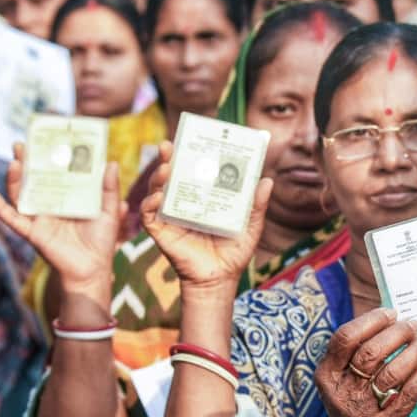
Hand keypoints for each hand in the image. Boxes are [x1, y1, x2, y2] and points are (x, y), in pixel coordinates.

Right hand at [0, 143, 125, 290]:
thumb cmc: (101, 240)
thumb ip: (109, 188)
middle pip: (34, 179)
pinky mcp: (33, 232)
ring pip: (21, 195)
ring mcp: (39, 218)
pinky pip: (13, 219)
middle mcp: (50, 205)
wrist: (93, 268)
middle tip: (21, 143)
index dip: (48, 157)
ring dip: (14, 179)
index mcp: (67, 197)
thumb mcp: (109, 210)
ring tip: (14, 163)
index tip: (45, 138)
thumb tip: (110, 162)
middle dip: (27, 162)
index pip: (55, 172)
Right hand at [140, 141, 273, 291]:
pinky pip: (149, 216)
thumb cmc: (235, 252)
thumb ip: (256, 205)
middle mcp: (185, 202)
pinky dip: (149, 204)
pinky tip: (157, 197)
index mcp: (204, 197)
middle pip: (172, 175)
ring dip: (157, 177)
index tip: (191, 137)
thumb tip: (267, 180)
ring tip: (165, 167)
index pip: (195, 170)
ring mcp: (171, 216)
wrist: (220, 279)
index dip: (191, 154)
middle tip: (168, 144)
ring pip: (157, 190)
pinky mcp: (161, 232)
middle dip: (167, 158)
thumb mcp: (250, 225)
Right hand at [316, 308, 416, 416]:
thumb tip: (392, 317)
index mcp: (327, 375)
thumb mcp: (343, 376)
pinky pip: (410, 392)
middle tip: (413, 325)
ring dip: (414, 351)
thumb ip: (358, 349)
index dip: (371, 320)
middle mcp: (342, 393)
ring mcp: (363, 411)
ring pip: (393, 372)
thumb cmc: (354, 399)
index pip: (345, 338)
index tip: (391, 313)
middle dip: (397, 333)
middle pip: (371, 353)